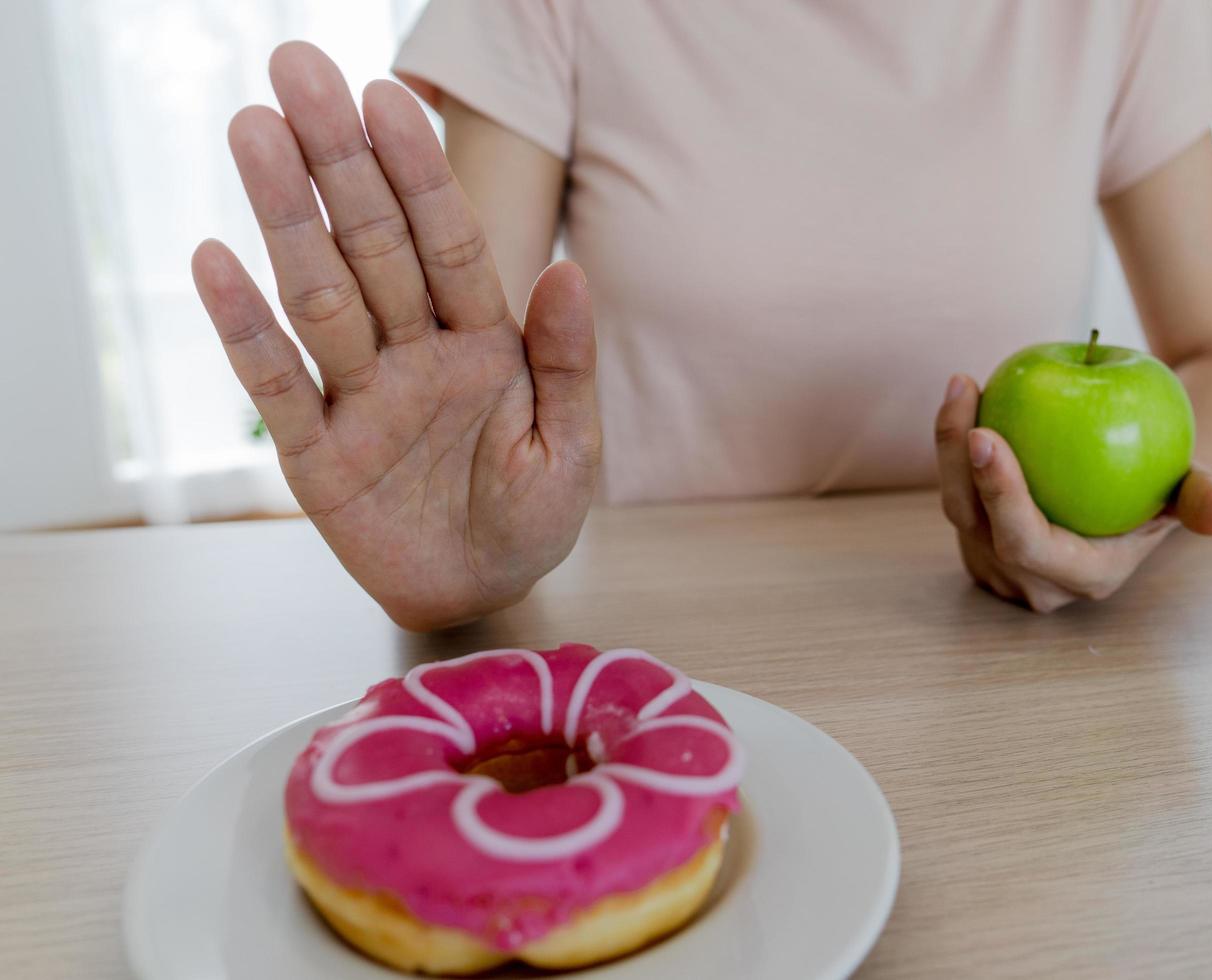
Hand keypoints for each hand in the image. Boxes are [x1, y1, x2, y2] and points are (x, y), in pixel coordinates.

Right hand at [192, 43, 598, 629]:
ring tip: (253, 130)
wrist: (483, 593)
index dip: (421, 173)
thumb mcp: (571, 446)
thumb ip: (566, 362)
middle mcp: (415, 354)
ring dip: (288, 218)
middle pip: (373, 246)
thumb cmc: (532, 515)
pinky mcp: (316, 455)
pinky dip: (247, 329)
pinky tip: (215, 260)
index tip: (391, 96)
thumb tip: (572, 270)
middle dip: (340, 161)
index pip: (449, 243)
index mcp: (482, 342)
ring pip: (320, 295)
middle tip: (297, 69)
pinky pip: (278, 386)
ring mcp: (361, 397)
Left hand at [934, 374, 1211, 612]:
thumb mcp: (1190, 488)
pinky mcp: (979, 541)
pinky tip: (962, 393)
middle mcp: (1033, 582)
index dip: (1000, 495)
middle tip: (965, 395)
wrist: (1133, 497)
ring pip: (957, 506)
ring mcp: (999, 566)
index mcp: (1080, 579)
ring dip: (950, 443)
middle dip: (957, 460)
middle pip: (975, 524)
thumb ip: (1204, 500)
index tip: (986, 436)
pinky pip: (957, 490)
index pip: (1027, 544)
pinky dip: (953, 444)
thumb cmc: (1164, 483)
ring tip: (962, 384)